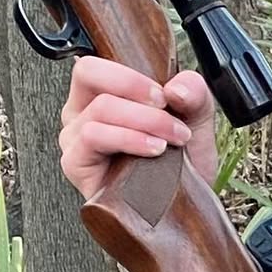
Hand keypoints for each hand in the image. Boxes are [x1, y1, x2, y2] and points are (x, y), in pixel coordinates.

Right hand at [58, 59, 218, 204]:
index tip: (164, 95)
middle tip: (168, 112)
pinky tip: (152, 150)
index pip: (95, 65)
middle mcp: (81, 113)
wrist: (181, 206)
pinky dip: (128, 139)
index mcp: (100, 94)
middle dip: (137, 91)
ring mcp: (75, 139)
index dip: (130, 74)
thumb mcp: (196, 119)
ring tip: (170, 140)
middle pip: (89, 75)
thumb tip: (176, 88)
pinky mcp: (76, 164)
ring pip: (100, 109)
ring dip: (143, 121)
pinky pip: (92, 137)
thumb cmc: (179, 163)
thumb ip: (193, 93)